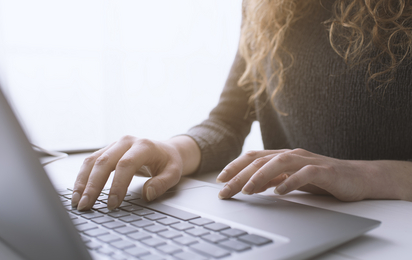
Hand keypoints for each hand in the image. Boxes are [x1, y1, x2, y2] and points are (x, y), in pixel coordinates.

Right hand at [71, 135, 183, 210]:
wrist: (166, 149)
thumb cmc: (168, 162)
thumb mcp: (174, 173)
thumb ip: (162, 183)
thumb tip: (148, 194)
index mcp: (144, 146)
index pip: (126, 164)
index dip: (117, 184)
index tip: (112, 203)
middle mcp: (126, 142)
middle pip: (104, 162)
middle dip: (93, 185)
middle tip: (86, 205)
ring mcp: (115, 145)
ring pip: (93, 161)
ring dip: (83, 181)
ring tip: (77, 201)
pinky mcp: (108, 151)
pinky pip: (91, 162)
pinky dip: (83, 177)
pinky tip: (78, 191)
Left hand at [216, 149, 372, 201]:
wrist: (357, 177)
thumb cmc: (322, 178)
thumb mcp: (291, 179)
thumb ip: (273, 179)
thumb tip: (249, 185)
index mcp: (283, 156)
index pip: (253, 157)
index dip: (235, 166)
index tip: (220, 180)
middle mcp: (293, 155)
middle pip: (260, 161)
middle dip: (240, 175)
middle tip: (225, 190)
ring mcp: (308, 161)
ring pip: (279, 163)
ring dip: (261, 177)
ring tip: (247, 190)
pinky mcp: (324, 170)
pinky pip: (305, 174)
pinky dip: (290, 182)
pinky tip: (279, 191)